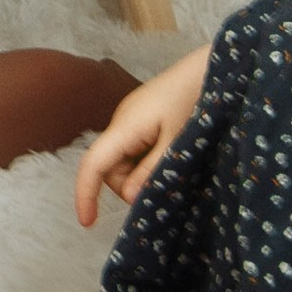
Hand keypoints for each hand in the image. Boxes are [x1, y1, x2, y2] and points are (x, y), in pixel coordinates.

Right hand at [74, 42, 210, 224]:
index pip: (93, 165)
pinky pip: (133, 150)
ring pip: (122, 161)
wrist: (206, 69)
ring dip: (140, 174)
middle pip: (109, 167)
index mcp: (124, 128)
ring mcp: (130, 121)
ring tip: (173, 169)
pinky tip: (169, 158)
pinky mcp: (141, 120)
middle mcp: (120, 124)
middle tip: (163, 189)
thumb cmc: (193, 100)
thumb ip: (152, 171)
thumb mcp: (177, 143)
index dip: (85, 194)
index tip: (87, 222)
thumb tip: (131, 198)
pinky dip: (146, 163)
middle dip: (129, 185)